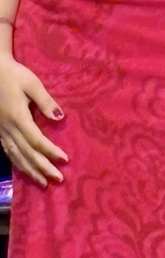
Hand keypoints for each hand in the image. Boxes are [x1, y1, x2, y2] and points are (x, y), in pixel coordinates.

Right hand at [0, 53, 67, 186]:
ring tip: (43, 182)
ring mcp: (1, 131)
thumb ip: (45, 101)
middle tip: (58, 179)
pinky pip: (8, 152)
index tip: (65, 160)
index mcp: (18, 117)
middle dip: (42, 167)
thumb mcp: (32, 83)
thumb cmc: (14, 75)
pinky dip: (18, 164)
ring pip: (16, 156)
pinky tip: (25, 170)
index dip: (50, 152)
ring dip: (30, 170)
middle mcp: (8, 128)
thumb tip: (60, 118)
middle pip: (27, 153)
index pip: (36, 140)